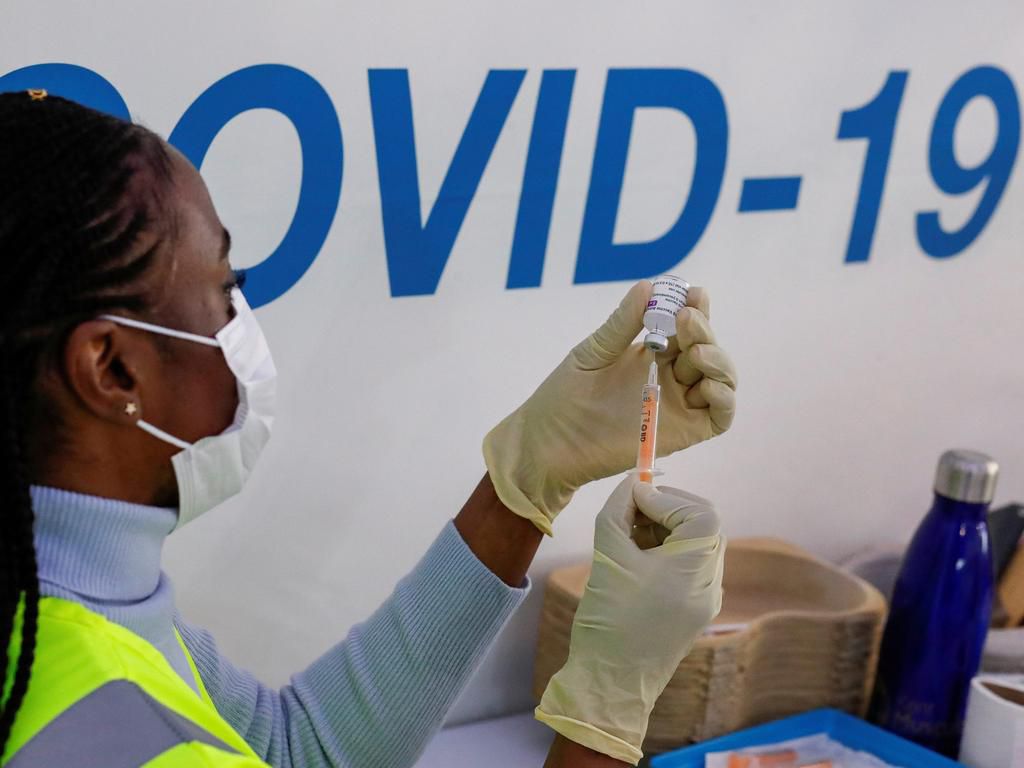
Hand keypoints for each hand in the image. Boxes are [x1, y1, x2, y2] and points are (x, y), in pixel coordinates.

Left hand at [483, 281, 735, 534]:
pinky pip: (718, 416)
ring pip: (719, 379)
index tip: (693, 293)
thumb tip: (648, 285)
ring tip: (696, 351)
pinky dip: (723, 398)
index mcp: (652, 352)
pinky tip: (707, 385)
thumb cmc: (565, 396)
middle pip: (706, 348)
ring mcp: (679, 404)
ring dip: (717, 360)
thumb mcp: (594, 352)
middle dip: (703, 330)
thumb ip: (622, 323)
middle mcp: (671, 376)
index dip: (696, 308)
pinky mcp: (683, 434)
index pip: (686, 326)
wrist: (549, 443)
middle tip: (686, 319)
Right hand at [535, 477, 724, 764]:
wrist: (609, 685)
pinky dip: (664, 553)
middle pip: (702, 526)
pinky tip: (634, 558)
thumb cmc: (608, 620)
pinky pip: (687, 568)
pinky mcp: (693, 612)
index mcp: (697, 571)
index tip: (632, 497)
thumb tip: (631, 482)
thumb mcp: (608, 556)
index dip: (667, 498)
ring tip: (626, 535)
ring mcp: (705, 601)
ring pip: (695, 545)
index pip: (700, 513)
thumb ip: (619, 510)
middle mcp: (711, 585)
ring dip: (663, 530)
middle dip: (666, 510)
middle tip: (630, 509)